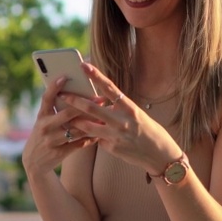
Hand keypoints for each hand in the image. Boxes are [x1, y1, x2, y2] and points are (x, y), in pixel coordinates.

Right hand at [21, 75, 96, 176]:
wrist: (33, 162)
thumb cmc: (43, 136)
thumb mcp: (43, 122)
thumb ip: (55, 110)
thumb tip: (76, 95)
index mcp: (41, 116)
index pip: (47, 98)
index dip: (54, 87)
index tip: (65, 76)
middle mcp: (45, 127)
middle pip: (67, 113)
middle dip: (86, 105)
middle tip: (100, 98)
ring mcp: (52, 140)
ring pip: (76, 129)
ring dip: (92, 123)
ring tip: (105, 116)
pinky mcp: (59, 152)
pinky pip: (79, 143)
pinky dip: (90, 138)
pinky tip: (100, 133)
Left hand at [59, 63, 181, 174]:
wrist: (159, 154)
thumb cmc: (148, 130)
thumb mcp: (136, 115)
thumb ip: (118, 110)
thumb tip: (99, 105)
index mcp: (130, 108)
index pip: (110, 88)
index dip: (96, 76)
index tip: (84, 66)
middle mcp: (122, 120)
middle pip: (91, 108)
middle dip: (74, 101)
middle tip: (62, 95)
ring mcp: (116, 135)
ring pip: (87, 126)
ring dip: (75, 121)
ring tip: (65, 117)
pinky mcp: (112, 148)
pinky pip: (97, 139)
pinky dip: (92, 136)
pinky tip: (88, 136)